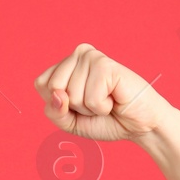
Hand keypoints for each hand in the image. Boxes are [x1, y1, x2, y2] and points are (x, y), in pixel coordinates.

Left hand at [33, 43, 174, 142]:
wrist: (138, 125)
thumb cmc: (106, 120)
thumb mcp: (69, 122)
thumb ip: (54, 111)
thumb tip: (57, 94)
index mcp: (67, 63)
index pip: (41, 83)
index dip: (58, 103)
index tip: (80, 104)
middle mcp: (79, 54)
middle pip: (53, 88)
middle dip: (74, 106)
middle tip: (96, 102)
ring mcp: (92, 57)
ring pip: (72, 95)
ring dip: (90, 108)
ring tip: (107, 100)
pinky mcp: (105, 65)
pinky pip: (90, 98)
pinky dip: (102, 107)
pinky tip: (114, 98)